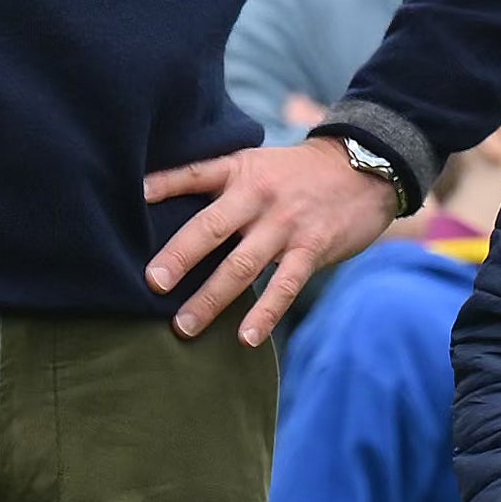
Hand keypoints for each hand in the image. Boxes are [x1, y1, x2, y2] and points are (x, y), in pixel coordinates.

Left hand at [139, 133, 402, 345]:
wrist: (365, 168)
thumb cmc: (297, 173)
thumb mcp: (256, 163)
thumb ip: (217, 182)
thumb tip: (157, 201)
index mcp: (240, 171)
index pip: (196, 174)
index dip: (165, 184)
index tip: (135, 198)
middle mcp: (258, 196)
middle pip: (211, 227)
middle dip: (180, 256)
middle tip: (151, 283)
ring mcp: (285, 225)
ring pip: (242, 265)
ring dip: (212, 298)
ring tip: (184, 326)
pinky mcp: (312, 249)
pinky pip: (285, 286)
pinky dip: (265, 313)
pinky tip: (246, 338)